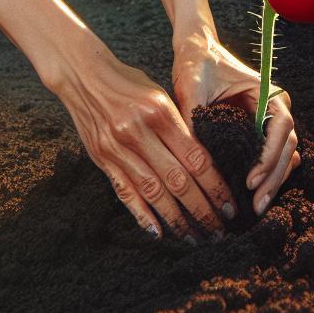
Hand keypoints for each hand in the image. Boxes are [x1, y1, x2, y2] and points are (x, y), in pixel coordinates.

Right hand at [52, 40, 236, 241]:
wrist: (83, 75)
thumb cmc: (129, 82)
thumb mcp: (160, 94)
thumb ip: (180, 125)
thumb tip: (205, 161)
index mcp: (160, 112)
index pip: (195, 157)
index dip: (215, 186)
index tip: (230, 205)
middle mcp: (138, 132)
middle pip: (177, 180)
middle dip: (201, 209)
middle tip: (219, 231)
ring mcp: (117, 148)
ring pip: (153, 192)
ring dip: (176, 219)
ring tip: (194, 237)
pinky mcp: (101, 159)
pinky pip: (124, 192)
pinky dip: (142, 214)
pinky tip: (158, 231)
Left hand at [171, 33, 300, 216]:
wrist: (197, 50)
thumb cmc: (196, 64)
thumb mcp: (191, 87)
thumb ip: (193, 117)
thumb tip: (192, 157)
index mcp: (266, 91)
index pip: (281, 126)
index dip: (270, 156)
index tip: (250, 179)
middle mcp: (274, 105)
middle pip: (287, 146)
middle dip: (274, 178)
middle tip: (256, 206)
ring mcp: (268, 119)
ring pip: (284, 155)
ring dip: (273, 181)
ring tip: (255, 207)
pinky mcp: (257, 129)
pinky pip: (271, 156)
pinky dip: (267, 176)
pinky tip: (254, 196)